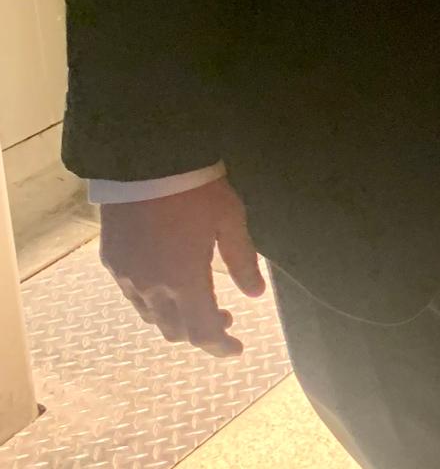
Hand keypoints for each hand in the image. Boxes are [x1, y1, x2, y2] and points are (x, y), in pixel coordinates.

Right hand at [100, 178, 265, 356]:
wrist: (147, 160)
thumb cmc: (196, 188)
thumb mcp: (229, 219)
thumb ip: (242, 260)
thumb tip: (256, 294)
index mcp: (184, 282)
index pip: (203, 333)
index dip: (221, 347)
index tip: (237, 349)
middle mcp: (152, 289)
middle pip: (175, 330)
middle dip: (202, 332)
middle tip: (224, 317)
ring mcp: (127, 276)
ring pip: (152, 316)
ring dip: (176, 318)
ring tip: (197, 301)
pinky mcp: (112, 261)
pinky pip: (133, 295)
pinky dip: (154, 301)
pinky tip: (166, 283)